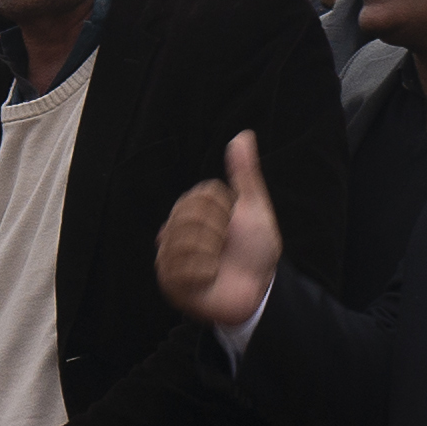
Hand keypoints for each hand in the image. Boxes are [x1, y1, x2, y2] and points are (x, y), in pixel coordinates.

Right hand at [154, 131, 281, 329]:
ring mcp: (169, 255)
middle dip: (216, 232)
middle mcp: (176, 229)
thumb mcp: (253, 207)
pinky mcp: (168, 281)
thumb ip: (245, 173)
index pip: (198, 195)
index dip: (223, 210)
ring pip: (182, 241)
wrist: (258, 290)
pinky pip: (179, 267)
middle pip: (188, 216)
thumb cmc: (256, 250)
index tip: (232, 223)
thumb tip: (244, 134)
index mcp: (193, 210)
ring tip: (217, 264)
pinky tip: (209, 279)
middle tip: (225, 246)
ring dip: (210, 254)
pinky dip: (202, 274)